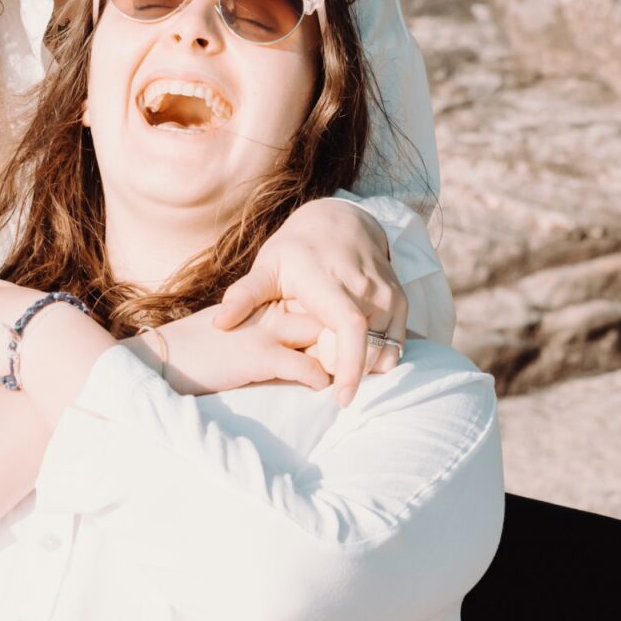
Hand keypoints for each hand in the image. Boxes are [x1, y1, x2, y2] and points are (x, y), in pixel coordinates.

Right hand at [150, 301, 335, 397]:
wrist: (161, 357)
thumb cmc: (194, 349)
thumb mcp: (233, 329)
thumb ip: (261, 328)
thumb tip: (288, 345)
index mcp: (261, 300)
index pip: (310, 300)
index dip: (330, 319)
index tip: (340, 338)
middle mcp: (268, 309)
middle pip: (324, 314)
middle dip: (342, 336)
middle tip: (353, 360)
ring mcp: (265, 330)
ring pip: (323, 337)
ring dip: (338, 359)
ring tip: (343, 377)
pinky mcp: (259, 356)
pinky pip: (308, 368)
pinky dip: (320, 381)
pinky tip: (320, 389)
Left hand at [212, 198, 406, 406]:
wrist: (340, 221)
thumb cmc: (297, 250)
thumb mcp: (267, 266)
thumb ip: (244, 295)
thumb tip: (219, 324)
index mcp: (330, 281)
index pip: (350, 327)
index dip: (351, 367)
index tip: (341, 399)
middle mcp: (365, 287)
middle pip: (367, 348)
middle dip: (349, 373)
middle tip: (323, 375)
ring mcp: (388, 293)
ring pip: (384, 350)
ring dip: (364, 367)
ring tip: (335, 360)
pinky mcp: (401, 300)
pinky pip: (396, 343)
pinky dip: (378, 357)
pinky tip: (355, 354)